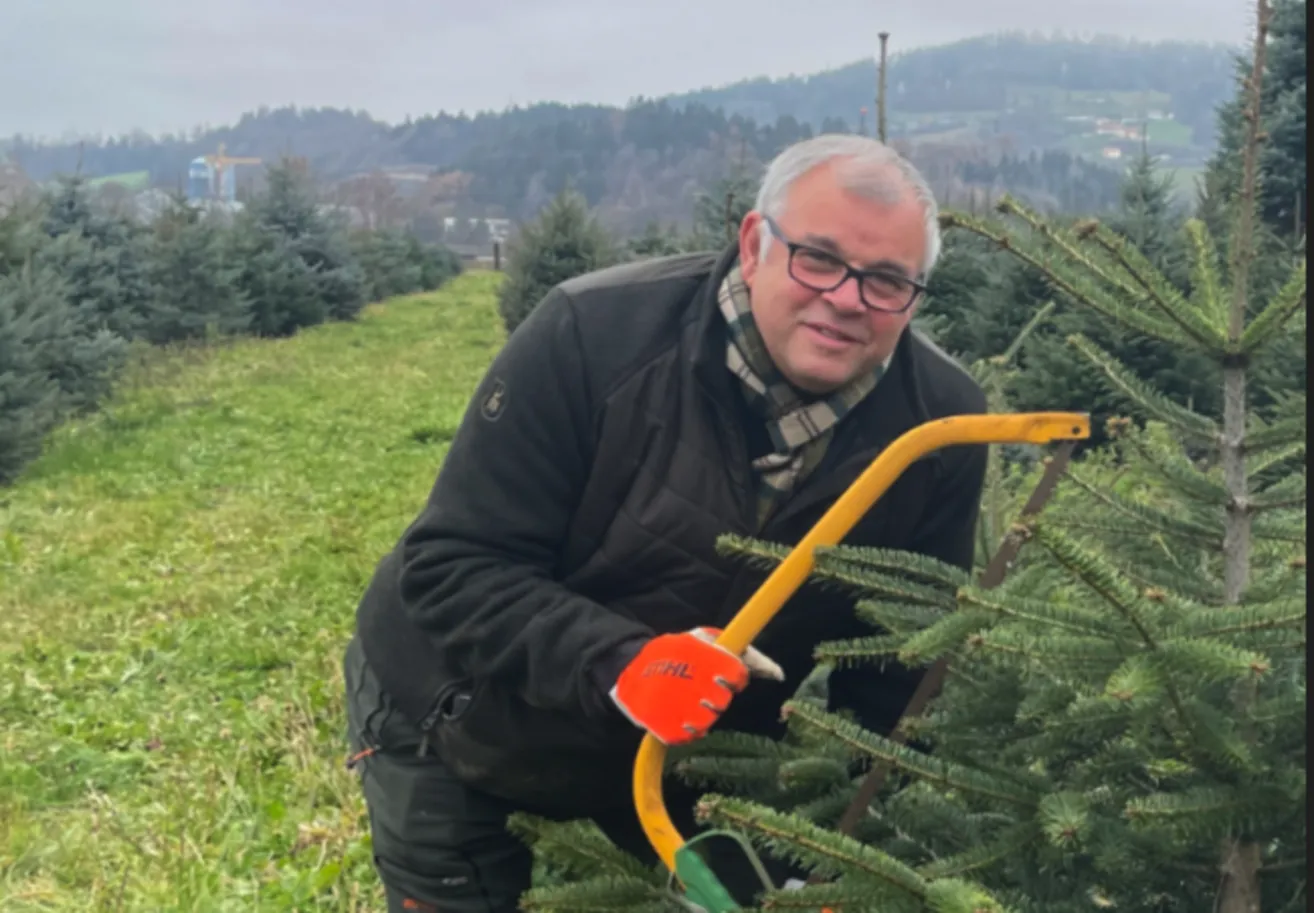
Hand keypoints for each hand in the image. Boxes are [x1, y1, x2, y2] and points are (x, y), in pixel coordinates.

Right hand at [609, 627, 783, 744]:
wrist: (629, 666)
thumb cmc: (679, 652)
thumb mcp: (706, 640)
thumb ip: (746, 656)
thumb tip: (780, 674)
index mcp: (700, 653)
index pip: (736, 674)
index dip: (735, 679)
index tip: (726, 677)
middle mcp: (688, 679)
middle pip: (722, 701)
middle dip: (717, 697)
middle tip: (703, 689)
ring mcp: (673, 703)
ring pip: (707, 721)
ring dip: (703, 714)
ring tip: (689, 701)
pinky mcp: (661, 724)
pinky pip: (689, 735)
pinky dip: (689, 729)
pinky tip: (681, 716)